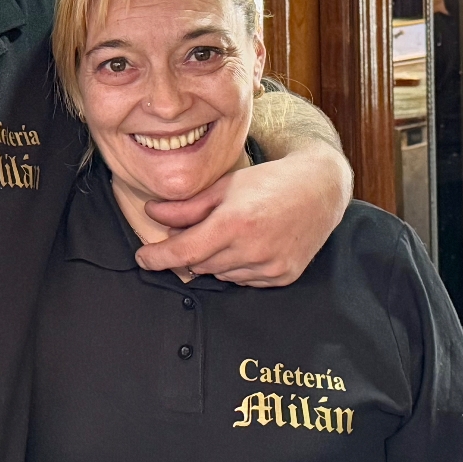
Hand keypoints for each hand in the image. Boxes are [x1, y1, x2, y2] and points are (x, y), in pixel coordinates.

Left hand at [137, 141, 352, 285]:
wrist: (319, 189)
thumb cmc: (269, 181)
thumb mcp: (224, 187)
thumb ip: (186, 207)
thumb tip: (151, 214)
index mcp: (234, 223)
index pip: (184, 252)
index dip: (158, 258)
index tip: (143, 257)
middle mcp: (252, 250)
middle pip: (200, 264)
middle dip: (189, 250)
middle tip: (194, 229)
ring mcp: (270, 267)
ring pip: (221, 274)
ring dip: (213, 259)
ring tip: (227, 232)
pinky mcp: (283, 276)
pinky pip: (244, 280)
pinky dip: (236, 266)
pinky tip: (247, 244)